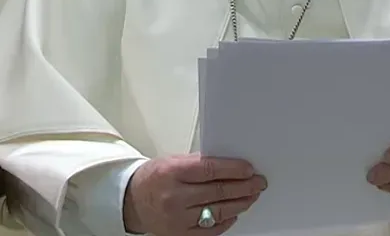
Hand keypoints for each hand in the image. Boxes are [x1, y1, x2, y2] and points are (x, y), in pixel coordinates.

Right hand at [123, 154, 266, 235]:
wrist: (132, 202)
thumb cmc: (154, 178)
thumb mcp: (173, 160)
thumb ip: (200, 162)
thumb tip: (229, 164)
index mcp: (172, 173)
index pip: (210, 170)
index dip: (234, 169)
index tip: (249, 169)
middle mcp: (175, 197)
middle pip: (218, 192)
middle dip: (244, 186)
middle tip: (258, 182)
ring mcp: (178, 219)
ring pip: (218, 212)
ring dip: (240, 203)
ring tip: (251, 196)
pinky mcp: (180, 235)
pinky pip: (210, 230)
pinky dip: (225, 222)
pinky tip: (234, 213)